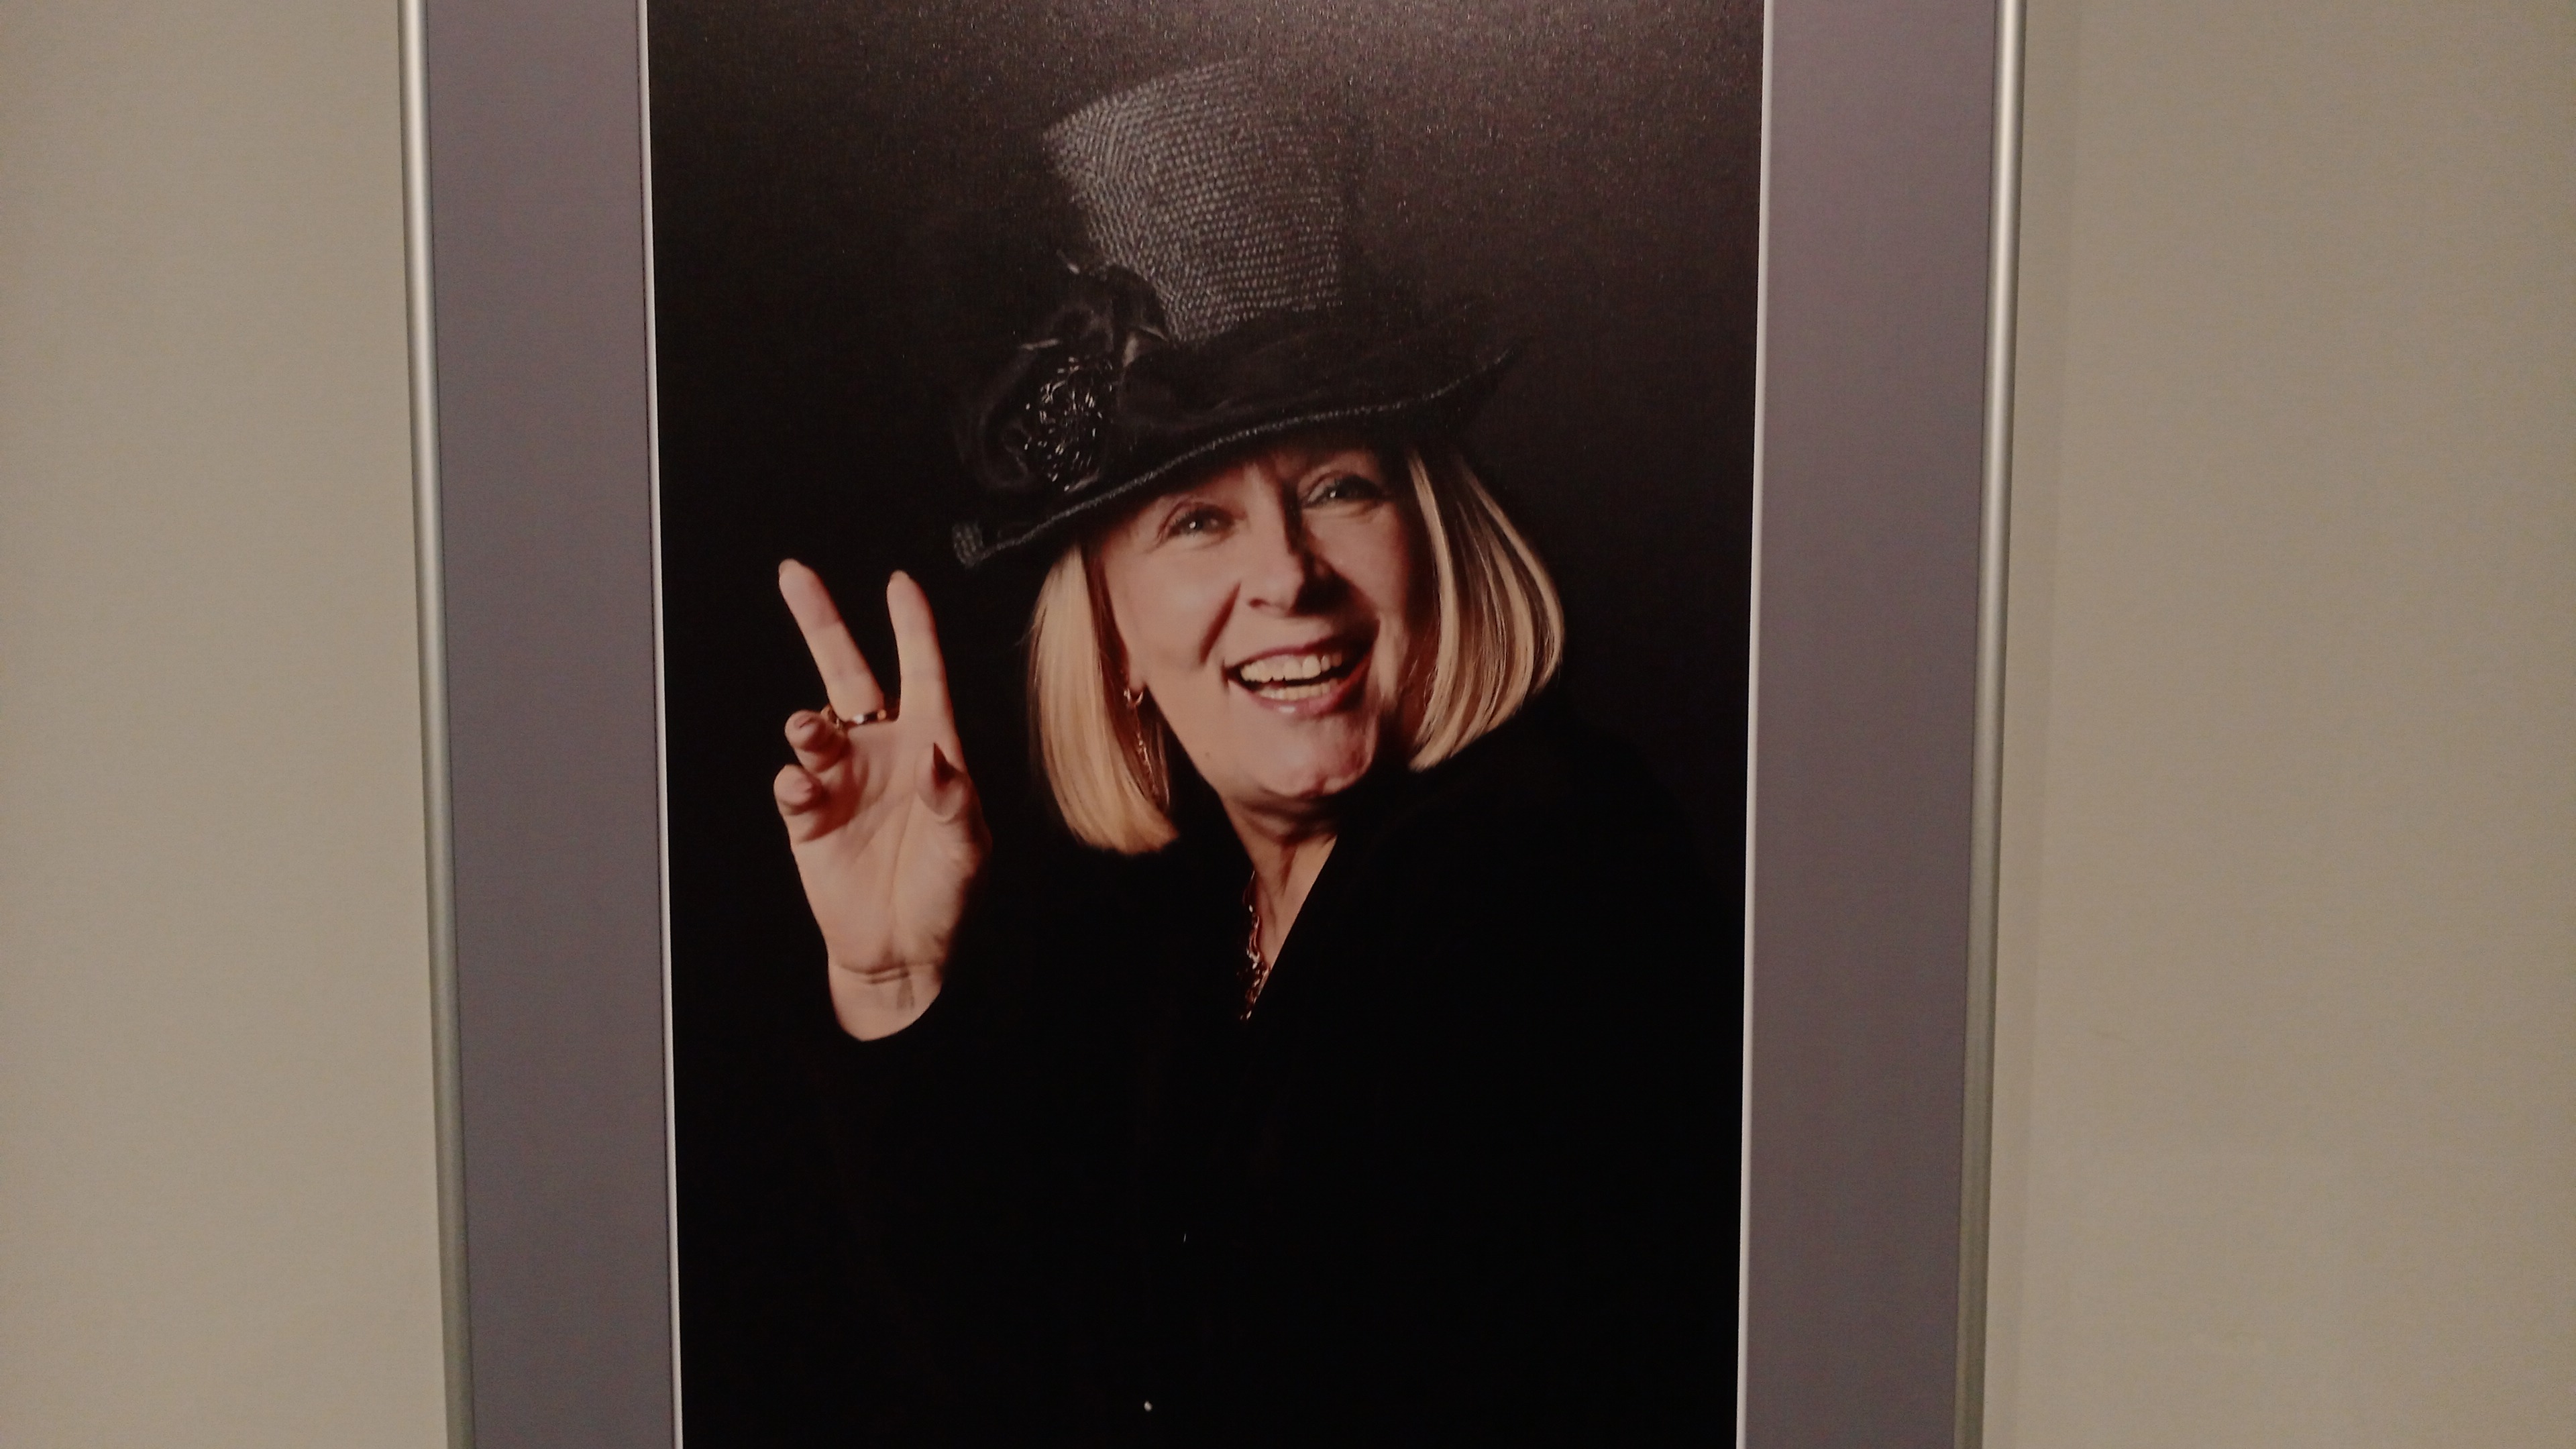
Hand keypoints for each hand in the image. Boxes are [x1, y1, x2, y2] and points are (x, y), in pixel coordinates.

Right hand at [774, 560, 987, 1039]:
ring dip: (808, 722)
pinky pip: (792, 783)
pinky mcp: (809, 816)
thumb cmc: (947, 894)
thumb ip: (955, 802)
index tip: (899, 583)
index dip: (912, 628)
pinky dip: (792, 780)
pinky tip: (803, 791)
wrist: (903, 951)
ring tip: (808, 731)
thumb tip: (932, 757)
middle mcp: (882, 752)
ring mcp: (842, 780)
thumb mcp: (968, 850)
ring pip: (814, 725)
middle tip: (795, 575)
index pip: (921, 673)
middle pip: (848, 673)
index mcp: (930, 746)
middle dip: (822, 622)